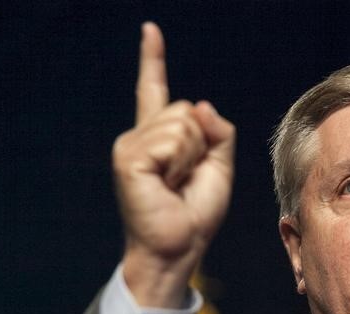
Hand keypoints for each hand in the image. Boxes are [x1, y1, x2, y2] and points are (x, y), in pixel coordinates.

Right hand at [112, 22, 235, 306]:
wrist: (179, 247)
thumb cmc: (196, 213)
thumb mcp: (219, 168)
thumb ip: (218, 132)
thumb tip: (200, 104)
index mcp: (159, 137)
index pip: (156, 90)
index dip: (154, 60)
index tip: (150, 31)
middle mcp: (140, 136)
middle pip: (189, 109)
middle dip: (202, 144)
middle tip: (185, 179)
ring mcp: (131, 145)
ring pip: (185, 124)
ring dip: (193, 157)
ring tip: (176, 184)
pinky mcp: (130, 157)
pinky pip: (175, 140)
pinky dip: (182, 163)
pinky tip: (167, 183)